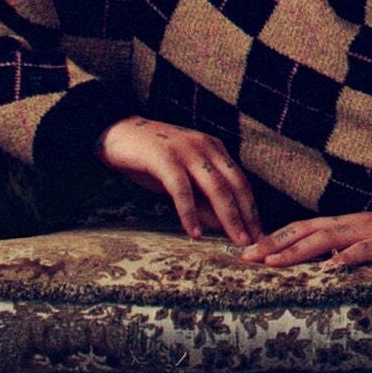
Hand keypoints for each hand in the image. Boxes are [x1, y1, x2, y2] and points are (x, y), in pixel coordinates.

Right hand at [97, 116, 260, 245]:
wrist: (114, 131)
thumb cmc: (149, 159)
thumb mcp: (181, 180)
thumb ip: (201, 198)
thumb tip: (221, 225)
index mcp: (214, 149)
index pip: (241, 182)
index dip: (251, 208)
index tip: (258, 232)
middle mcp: (206, 147)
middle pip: (234, 185)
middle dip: (246, 216)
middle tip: (252, 241)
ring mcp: (186, 151)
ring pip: (215, 187)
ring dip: (227, 216)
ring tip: (234, 239)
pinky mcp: (164, 157)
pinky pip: (182, 189)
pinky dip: (190, 212)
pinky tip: (195, 231)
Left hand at [241, 211, 371, 268]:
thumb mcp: (368, 245)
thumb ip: (342, 251)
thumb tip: (311, 266)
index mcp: (348, 223)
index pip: (304, 227)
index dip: (276, 237)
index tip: (249, 250)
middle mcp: (356, 223)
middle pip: (309, 230)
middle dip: (276, 243)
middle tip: (249, 257)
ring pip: (331, 237)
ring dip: (300, 250)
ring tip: (276, 262)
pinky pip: (370, 248)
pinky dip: (349, 256)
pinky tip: (331, 266)